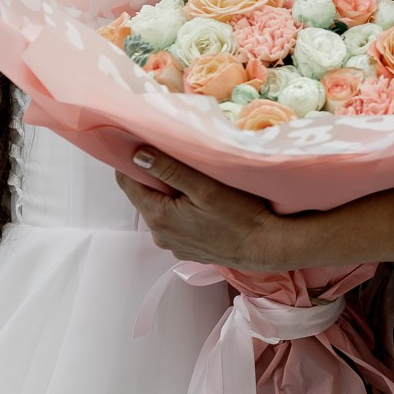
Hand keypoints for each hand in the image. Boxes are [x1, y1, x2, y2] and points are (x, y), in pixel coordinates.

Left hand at [115, 149, 290, 271]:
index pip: (127, 181)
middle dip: (155, 176)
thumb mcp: (206, 187)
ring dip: (170, 194)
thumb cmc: (241, 215)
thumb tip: (137, 155)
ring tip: (194, 181)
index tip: (144, 142)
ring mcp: (172, 244)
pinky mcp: (186, 250)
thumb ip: (170, 170)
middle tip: (178, 158)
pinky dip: (181, 211)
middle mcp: (159, 234)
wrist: (266, 247)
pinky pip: (174, 224)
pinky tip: (203, 205)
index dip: (131, 160)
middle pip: (144, 195)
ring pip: (160, 209)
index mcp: (158, 216)